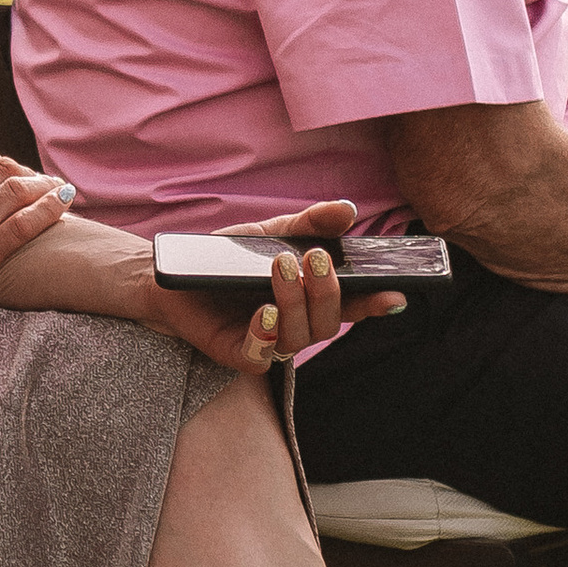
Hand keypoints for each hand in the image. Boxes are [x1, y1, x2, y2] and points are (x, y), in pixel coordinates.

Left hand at [146, 199, 409, 373]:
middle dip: (328, 292)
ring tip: (282, 266)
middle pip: (329, 324)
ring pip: (299, 338)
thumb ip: (308, 223)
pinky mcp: (236, 354)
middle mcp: (294, 325)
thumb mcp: (269, 233)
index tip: (395, 294)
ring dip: (296, 302)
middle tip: (316, 258)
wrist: (171, 272)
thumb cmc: (225, 258)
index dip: (375, 303)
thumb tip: (347, 210)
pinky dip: (266, 333)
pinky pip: (261, 356)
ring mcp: (267, 342)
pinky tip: (265, 310)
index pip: (352, 307)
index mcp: (309, 300)